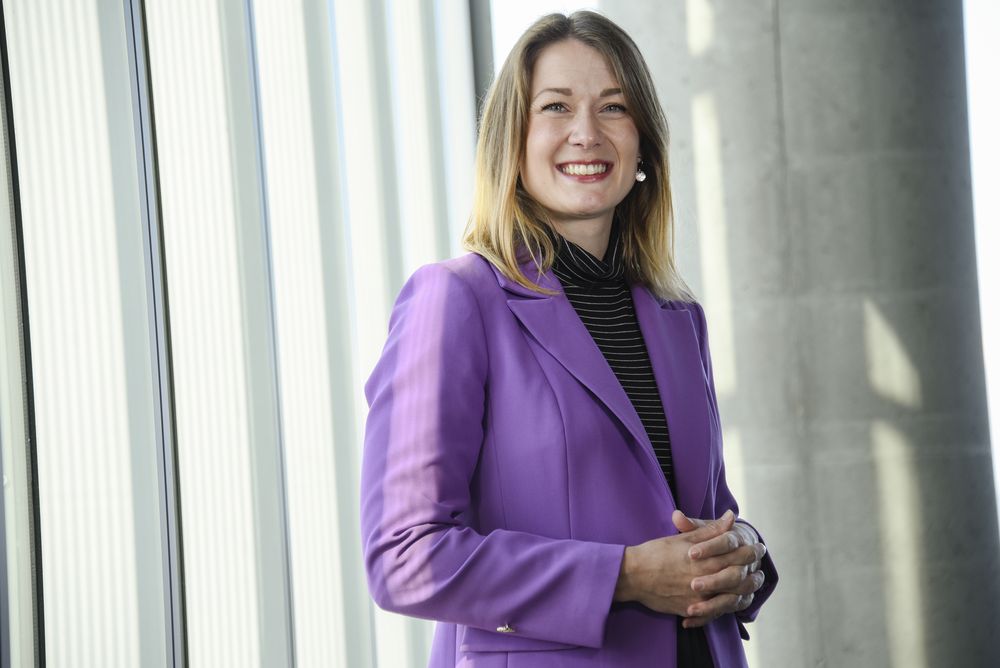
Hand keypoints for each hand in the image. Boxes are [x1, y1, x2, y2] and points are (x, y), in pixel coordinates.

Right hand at [614, 510, 762, 618]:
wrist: (632, 575)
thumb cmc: (655, 553)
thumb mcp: (683, 538)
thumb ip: (710, 530)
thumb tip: (730, 517)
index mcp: (704, 559)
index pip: (736, 555)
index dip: (750, 551)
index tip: (758, 547)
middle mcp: (704, 579)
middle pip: (737, 577)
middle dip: (752, 571)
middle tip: (760, 568)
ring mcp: (698, 598)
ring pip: (730, 599)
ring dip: (744, 593)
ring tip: (751, 587)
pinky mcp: (689, 610)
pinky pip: (712, 614)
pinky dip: (723, 609)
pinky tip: (730, 603)